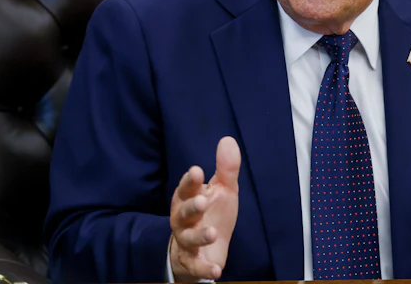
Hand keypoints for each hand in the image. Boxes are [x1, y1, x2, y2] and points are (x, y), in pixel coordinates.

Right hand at [169, 137, 240, 280]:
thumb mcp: (223, 190)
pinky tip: (216, 270)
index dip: (191, 180)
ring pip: (188, 238)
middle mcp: (183, 219)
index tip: (198, 171)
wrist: (203, 248)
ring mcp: (186, 241)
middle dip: (192, 207)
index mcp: (188, 198)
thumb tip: (228, 139)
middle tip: (202, 201)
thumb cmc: (211, 213)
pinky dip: (204, 269)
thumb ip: (226, 168)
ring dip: (199, 236)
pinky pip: (195, 266)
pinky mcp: (192, 262)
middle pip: (183, 212)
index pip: (187, 187)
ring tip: (212, 233)